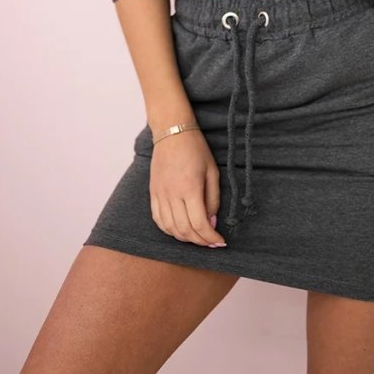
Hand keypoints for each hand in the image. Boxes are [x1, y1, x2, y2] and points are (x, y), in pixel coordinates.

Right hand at [149, 128, 226, 246]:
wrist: (172, 132)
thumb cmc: (196, 149)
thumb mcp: (212, 171)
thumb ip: (213, 199)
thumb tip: (211, 222)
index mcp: (190, 188)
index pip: (199, 223)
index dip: (211, 237)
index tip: (220, 241)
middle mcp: (172, 194)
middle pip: (184, 230)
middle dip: (200, 241)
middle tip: (211, 242)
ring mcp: (160, 194)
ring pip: (170, 228)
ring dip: (185, 238)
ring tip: (198, 237)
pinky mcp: (153, 193)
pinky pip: (158, 219)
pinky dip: (169, 230)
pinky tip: (180, 230)